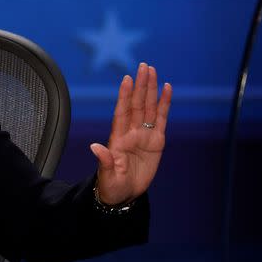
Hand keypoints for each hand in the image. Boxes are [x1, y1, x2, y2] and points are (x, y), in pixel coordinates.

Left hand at [90, 62, 171, 204]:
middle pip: (137, 104)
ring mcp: (144, 135)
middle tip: (144, 66)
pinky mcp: (156, 141)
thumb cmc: (112, 185)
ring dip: (151, 89)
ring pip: (148, 107)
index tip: (127, 79)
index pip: (122, 112)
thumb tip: (94, 147)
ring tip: (153, 71)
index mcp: (118, 138)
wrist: (124, 195)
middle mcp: (131, 132)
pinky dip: (164, 104)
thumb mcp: (107, 176)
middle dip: (140, 85)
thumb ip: (105, 161)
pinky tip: (167, 89)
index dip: (124, 96)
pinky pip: (161, 119)